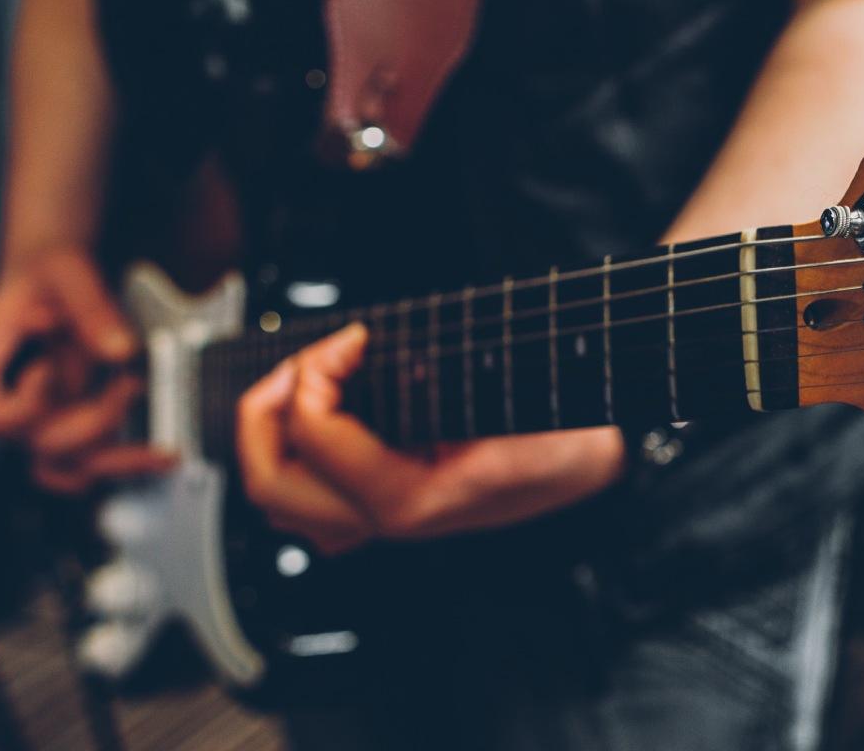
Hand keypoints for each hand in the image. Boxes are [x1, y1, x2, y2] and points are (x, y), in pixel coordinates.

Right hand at [0, 248, 173, 491]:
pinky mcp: (75, 419)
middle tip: (132, 384)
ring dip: (113, 458)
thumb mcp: (70, 273)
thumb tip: (121, 351)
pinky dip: (122, 462)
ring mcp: (45, 415)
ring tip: (159, 442)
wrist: (57, 270)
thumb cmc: (50, 269)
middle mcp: (16, 398)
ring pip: (65, 467)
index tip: (51, 369)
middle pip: (40, 446)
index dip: (26, 407)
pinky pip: (90, 461)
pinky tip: (160, 452)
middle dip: (93, 421)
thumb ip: (91, 308)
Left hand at [237, 324, 625, 552]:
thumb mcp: (504, 393)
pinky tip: (320, 418)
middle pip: (271, 484)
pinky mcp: (386, 512)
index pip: (316, 438)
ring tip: (300, 384)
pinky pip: (308, 505)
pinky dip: (294, 460)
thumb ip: (425, 382)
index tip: (353, 337)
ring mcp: (383, 525)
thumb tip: (353, 355)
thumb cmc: (563, 432)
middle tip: (302, 363)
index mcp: (414, 499)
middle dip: (266, 411)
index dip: (317, 373)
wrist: (597, 464)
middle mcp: (389, 523)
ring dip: (271, 437)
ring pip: (279, 500)